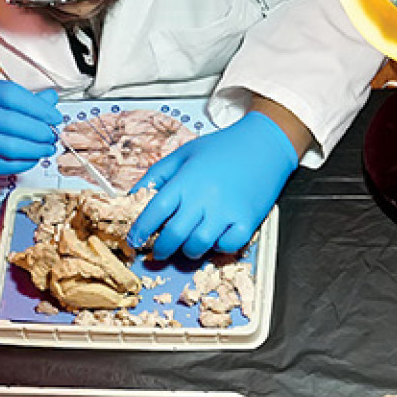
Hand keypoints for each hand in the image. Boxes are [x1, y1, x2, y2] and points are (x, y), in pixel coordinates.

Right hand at [0, 76, 61, 180]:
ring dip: (37, 150)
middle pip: (18, 125)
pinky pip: (5, 165)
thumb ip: (20, 96)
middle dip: (42, 132)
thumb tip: (50, 100)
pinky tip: (32, 158)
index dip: (41, 109)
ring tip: (47, 147)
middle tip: (52, 134)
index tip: (54, 116)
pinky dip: (24, 163)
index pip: (17, 98)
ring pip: (14, 147)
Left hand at [126, 112, 295, 259]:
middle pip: (174, 235)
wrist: (264, 144)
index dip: (140, 230)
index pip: (155, 210)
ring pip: (199, 246)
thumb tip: (132, 196)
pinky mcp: (248, 221)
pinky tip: (215, 238)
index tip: (133, 241)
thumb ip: (157, 174)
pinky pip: (227, 247)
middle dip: (161, 249)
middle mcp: (205, 197)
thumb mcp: (183, 153)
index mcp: (186, 179)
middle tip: (158, 251)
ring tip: (187, 244)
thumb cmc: (222, 148)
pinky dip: (218, 248)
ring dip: (188, 251)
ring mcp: (227, 211)